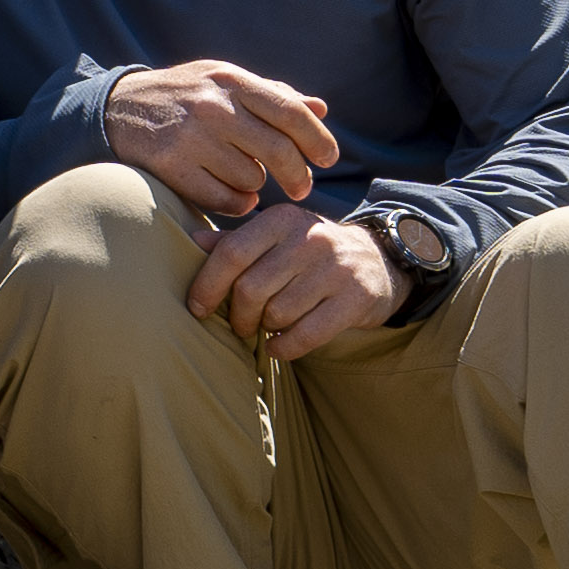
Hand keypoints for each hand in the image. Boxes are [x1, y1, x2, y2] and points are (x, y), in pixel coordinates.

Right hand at [105, 58, 341, 221]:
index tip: (328, 158)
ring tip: (246, 177)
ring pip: (251, 178)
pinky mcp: (172, 167)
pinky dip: (237, 203)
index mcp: (232, 80)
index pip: (290, 112)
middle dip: (298, 175)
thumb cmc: (185, 94)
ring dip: (257, 185)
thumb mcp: (225, 81)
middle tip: (302, 187)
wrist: (119, 108)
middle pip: (277, 151)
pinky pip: (225, 199)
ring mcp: (191, 138)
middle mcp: (214, 107)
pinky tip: (232, 194)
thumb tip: (320, 109)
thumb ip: (272, 96)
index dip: (317, 139)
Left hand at [194, 204, 404, 357]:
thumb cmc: (308, 253)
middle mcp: (309, 239)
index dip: (207, 286)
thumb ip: (235, 241)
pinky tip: (278, 346)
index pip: (231, 254)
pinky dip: (284, 348)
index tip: (197, 309)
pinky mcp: (355, 298)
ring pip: (278, 314)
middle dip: (238, 316)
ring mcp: (335, 268)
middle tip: (241, 325)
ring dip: (266, 329)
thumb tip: (192, 240)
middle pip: (251, 289)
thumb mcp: (275, 238)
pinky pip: (306, 335)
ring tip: (269, 326)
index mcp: (281, 220)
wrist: (376, 260)